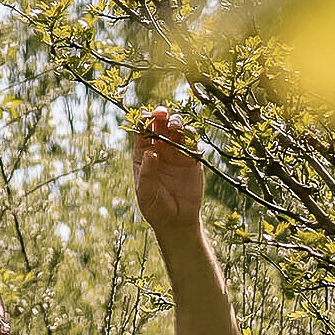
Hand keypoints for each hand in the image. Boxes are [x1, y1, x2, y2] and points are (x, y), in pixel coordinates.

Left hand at [133, 106, 204, 233]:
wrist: (177, 221)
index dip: (143, 121)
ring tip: (174, 126)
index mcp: (143, 156)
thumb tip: (151, 151)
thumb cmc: (157, 209)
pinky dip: (190, 132)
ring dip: (175, 121)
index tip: (146, 118)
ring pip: (176, 128)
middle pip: (159, 125)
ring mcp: (176, 152)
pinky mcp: (191, 158)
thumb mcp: (147, 192)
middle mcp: (160, 150)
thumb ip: (147, 172)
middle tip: (161, 113)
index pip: (142, 132)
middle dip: (159, 115)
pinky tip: (187, 133)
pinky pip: (192, 139)